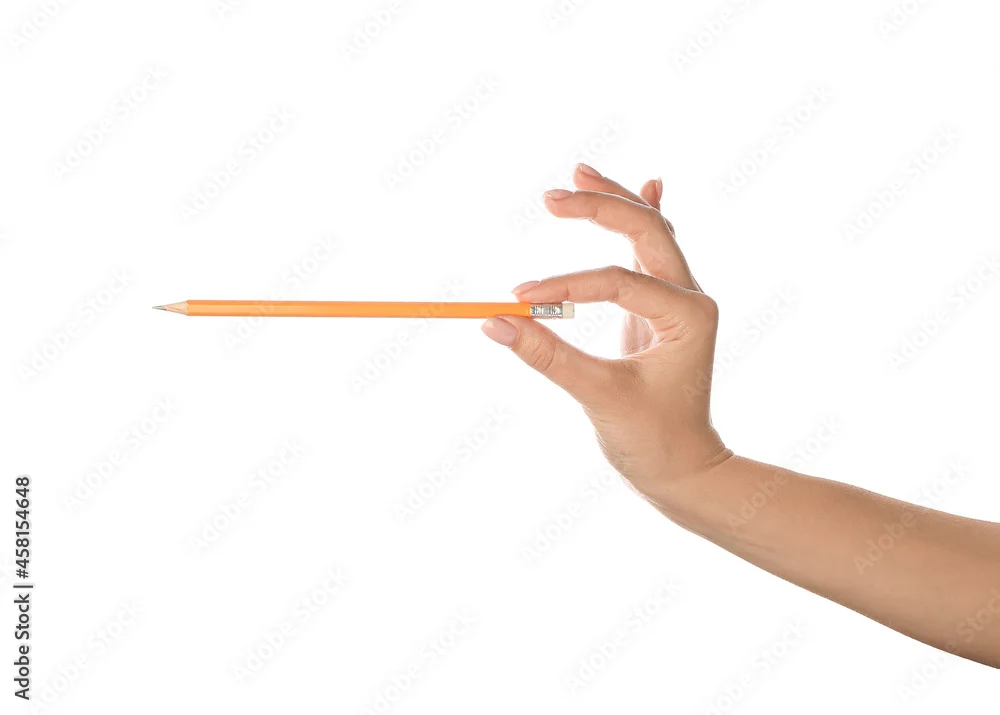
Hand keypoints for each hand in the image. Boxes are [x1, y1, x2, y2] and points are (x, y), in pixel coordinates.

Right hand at [482, 164, 730, 506]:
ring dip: (616, 201)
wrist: (686, 469)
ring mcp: (679, 300)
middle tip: (550, 197)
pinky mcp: (661, 307)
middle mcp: (690, 298)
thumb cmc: (652, 441)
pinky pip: (653, 252)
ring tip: (579, 171)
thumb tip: (493, 321)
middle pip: (648, 229)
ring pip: (652, 232)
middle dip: (600, 207)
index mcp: (687, 317)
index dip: (564, 286)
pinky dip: (642, 220)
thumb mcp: (597, 397)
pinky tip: (644, 186)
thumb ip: (546, 356)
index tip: (518, 298)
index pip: (618, 282)